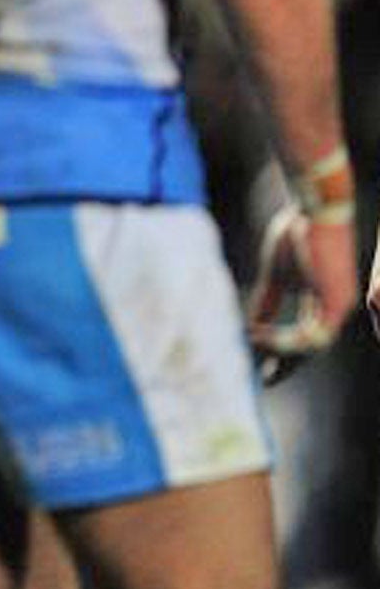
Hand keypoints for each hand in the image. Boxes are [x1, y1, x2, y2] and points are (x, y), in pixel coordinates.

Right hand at [250, 205, 355, 378]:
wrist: (315, 210)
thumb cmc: (296, 234)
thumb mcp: (276, 276)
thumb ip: (267, 302)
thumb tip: (250, 325)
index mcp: (323, 302)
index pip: (304, 337)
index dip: (283, 355)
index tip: (262, 369)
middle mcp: (335, 309)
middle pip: (310, 349)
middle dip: (285, 365)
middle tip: (262, 378)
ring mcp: (339, 307)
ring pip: (310, 346)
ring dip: (279, 350)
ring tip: (249, 343)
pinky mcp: (337, 302)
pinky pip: (312, 335)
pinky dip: (285, 339)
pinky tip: (260, 334)